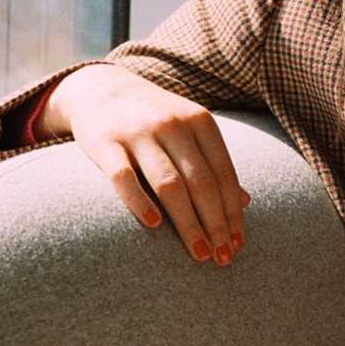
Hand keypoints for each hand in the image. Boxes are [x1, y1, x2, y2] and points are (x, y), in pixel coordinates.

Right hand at [38, 64, 249, 264]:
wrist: (100, 87)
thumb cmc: (153, 118)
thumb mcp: (189, 130)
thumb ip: (214, 163)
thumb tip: (244, 202)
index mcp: (200, 122)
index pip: (223, 174)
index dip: (233, 212)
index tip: (238, 244)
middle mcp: (173, 125)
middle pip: (201, 183)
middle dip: (216, 224)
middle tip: (223, 258)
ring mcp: (138, 133)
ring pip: (169, 184)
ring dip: (188, 223)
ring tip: (199, 253)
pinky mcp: (105, 143)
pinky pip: (124, 177)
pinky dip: (139, 201)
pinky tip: (154, 225)